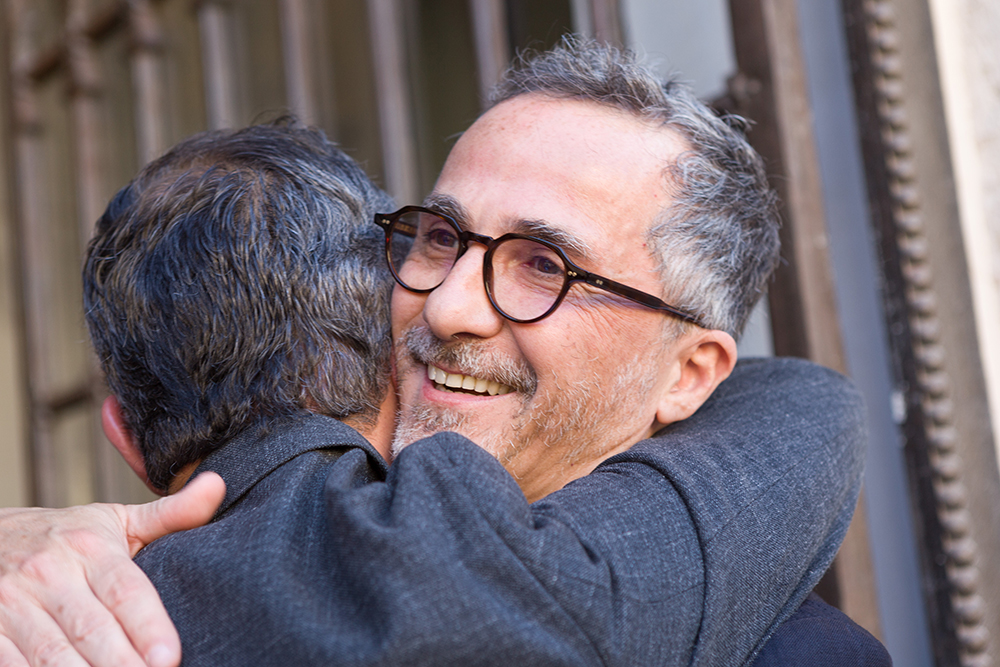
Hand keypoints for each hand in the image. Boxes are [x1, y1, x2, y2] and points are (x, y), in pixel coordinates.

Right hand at [0, 473, 224, 666]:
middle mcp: (47, 575)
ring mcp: (11, 606)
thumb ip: (170, 514)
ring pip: (51, 655)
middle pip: (91, 629)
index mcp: (87, 547)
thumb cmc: (65, 536)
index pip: (124, 591)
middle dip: (122, 663)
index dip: (147, 626)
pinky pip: (13, 666)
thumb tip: (218, 486)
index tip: (169, 657)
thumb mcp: (116, 521)